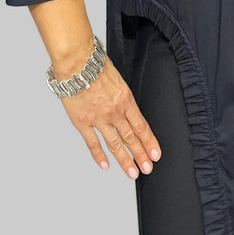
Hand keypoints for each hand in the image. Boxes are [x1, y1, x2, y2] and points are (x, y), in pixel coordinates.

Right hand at [59, 57, 161, 178]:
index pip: (142, 126)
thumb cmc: (96, 65)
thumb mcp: (118, 79)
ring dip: (125, 159)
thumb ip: (122, 97)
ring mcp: (99, 118)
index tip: (156, 154)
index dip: (150, 141)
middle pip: (131, 137)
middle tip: (148, 168)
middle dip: (141, 154)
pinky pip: (92, 142)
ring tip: (132, 172)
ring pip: (115, 143)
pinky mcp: (82, 121)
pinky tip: (106, 165)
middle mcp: (115, 111)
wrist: (77, 62)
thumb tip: (127, 108)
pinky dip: (99, 155)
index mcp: (126, 99)